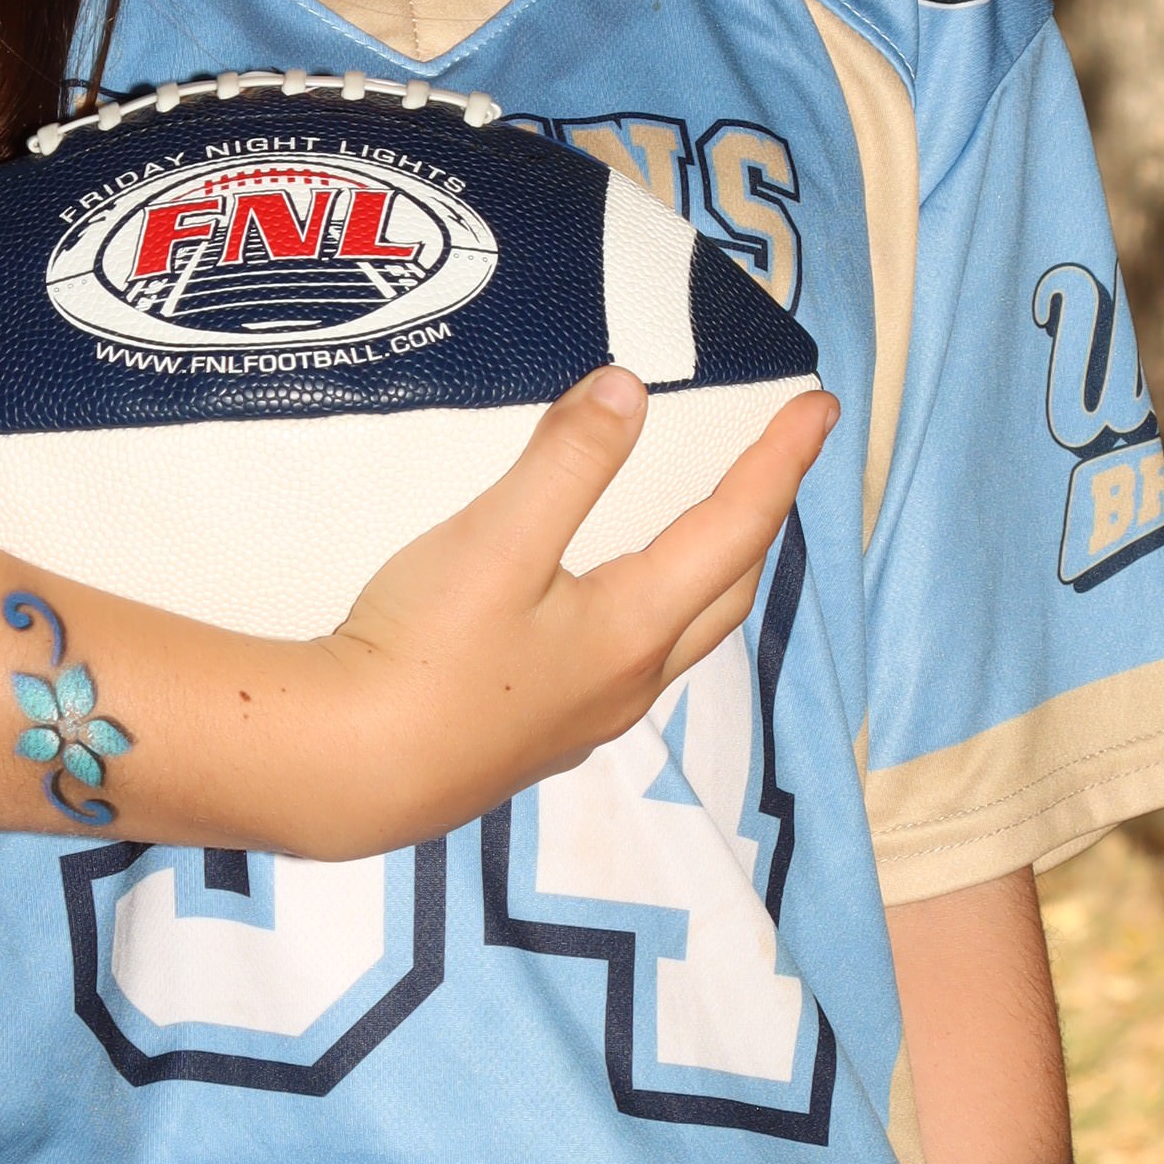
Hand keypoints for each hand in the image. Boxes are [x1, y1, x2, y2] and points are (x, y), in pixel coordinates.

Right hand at [270, 368, 834, 857]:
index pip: (734, 529)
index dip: (780, 462)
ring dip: (711, 577)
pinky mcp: (534, 738)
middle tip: (775, 465)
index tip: (820, 407)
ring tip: (709, 532)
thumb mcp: (495, 540)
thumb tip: (629, 389)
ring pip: (680, 637)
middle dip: (760, 523)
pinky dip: (652, 616)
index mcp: (633, 627)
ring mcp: (583, 719)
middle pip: (725, 593)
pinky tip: (610, 611)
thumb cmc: (420, 655)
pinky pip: (628, 666)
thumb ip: (567, 461)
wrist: (343, 774)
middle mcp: (627, 681)